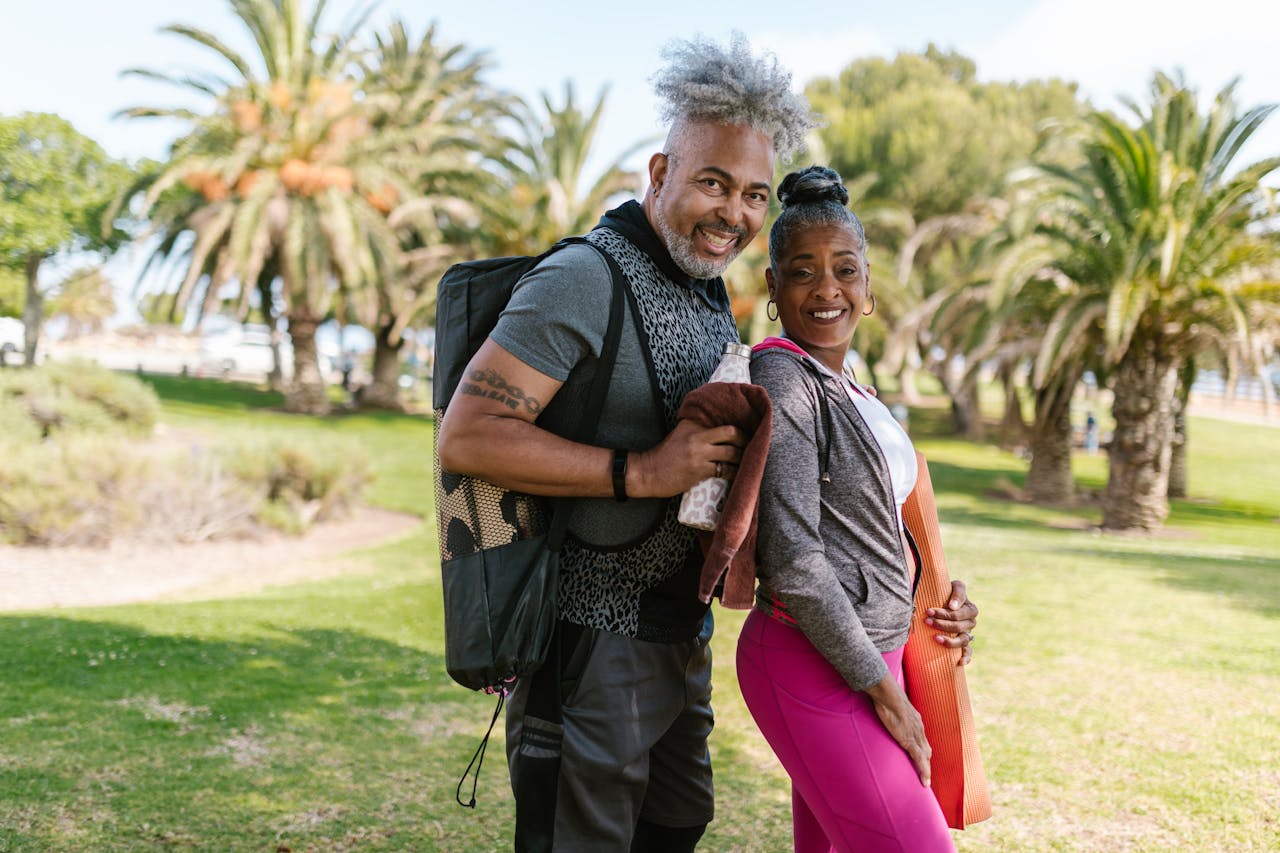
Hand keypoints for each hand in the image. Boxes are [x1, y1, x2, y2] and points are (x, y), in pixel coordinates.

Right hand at [629, 419, 744, 497]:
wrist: (647, 472)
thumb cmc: (665, 455)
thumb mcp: (680, 434)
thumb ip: (698, 430)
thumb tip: (723, 432)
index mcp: (692, 423)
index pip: (721, 418)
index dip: (738, 424)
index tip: (748, 428)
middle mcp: (697, 434)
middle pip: (732, 433)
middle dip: (746, 440)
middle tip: (753, 445)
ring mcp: (698, 452)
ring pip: (732, 453)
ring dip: (743, 458)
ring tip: (749, 462)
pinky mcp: (699, 470)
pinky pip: (725, 470)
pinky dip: (735, 473)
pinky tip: (739, 476)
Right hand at [867, 675, 930, 785]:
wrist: (888, 695)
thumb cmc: (886, 696)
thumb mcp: (891, 704)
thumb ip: (890, 708)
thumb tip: (881, 707)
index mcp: (915, 720)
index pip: (921, 738)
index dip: (922, 748)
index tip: (921, 756)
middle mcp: (919, 728)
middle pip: (926, 748)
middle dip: (926, 760)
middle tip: (924, 772)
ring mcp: (916, 735)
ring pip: (925, 756)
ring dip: (927, 768)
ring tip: (925, 780)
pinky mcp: (910, 742)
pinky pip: (920, 760)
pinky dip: (924, 771)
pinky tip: (925, 781)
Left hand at [925, 579, 978, 665]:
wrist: (943, 601)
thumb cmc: (947, 592)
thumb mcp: (953, 586)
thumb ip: (957, 592)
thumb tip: (953, 607)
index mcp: (970, 609)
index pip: (958, 613)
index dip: (944, 613)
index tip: (929, 611)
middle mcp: (971, 622)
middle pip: (958, 626)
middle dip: (941, 624)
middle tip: (926, 620)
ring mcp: (968, 634)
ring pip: (963, 640)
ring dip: (949, 641)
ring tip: (935, 638)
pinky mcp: (964, 643)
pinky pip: (969, 652)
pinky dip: (966, 657)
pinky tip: (959, 662)